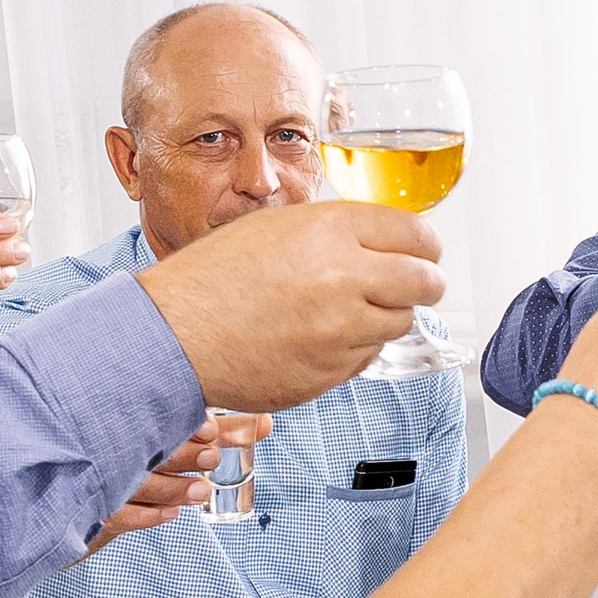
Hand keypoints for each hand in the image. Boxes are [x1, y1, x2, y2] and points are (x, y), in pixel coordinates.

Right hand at [84, 411, 270, 554]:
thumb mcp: (180, 430)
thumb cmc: (145, 442)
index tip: (211, 429)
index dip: (187, 424)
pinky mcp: (96, 505)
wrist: (82, 467)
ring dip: (170, 489)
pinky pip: (117, 514)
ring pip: (133, 485)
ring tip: (200, 490)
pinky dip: (147, 516)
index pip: (157, 416)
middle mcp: (114, 444)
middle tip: (210, 457)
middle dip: (182, 455)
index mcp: (130, 415)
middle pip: (147, 450)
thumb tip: (267, 424)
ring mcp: (102, 475)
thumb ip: (223, 427)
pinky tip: (172, 513)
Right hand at [138, 202, 446, 410]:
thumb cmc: (212, 278)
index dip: (426, 245)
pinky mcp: (331, 370)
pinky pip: (367, 356)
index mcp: (331, 229)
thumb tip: (381, 239)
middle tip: (415, 284)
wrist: (172, 335)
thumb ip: (334, 231)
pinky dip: (356, 347)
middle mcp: (344, 276)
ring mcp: (340, 328)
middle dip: (425, 282)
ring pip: (401, 322)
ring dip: (387, 316)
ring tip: (349, 311)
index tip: (425, 252)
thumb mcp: (275, 227)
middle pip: (426, 281)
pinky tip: (320, 337)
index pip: (417, 234)